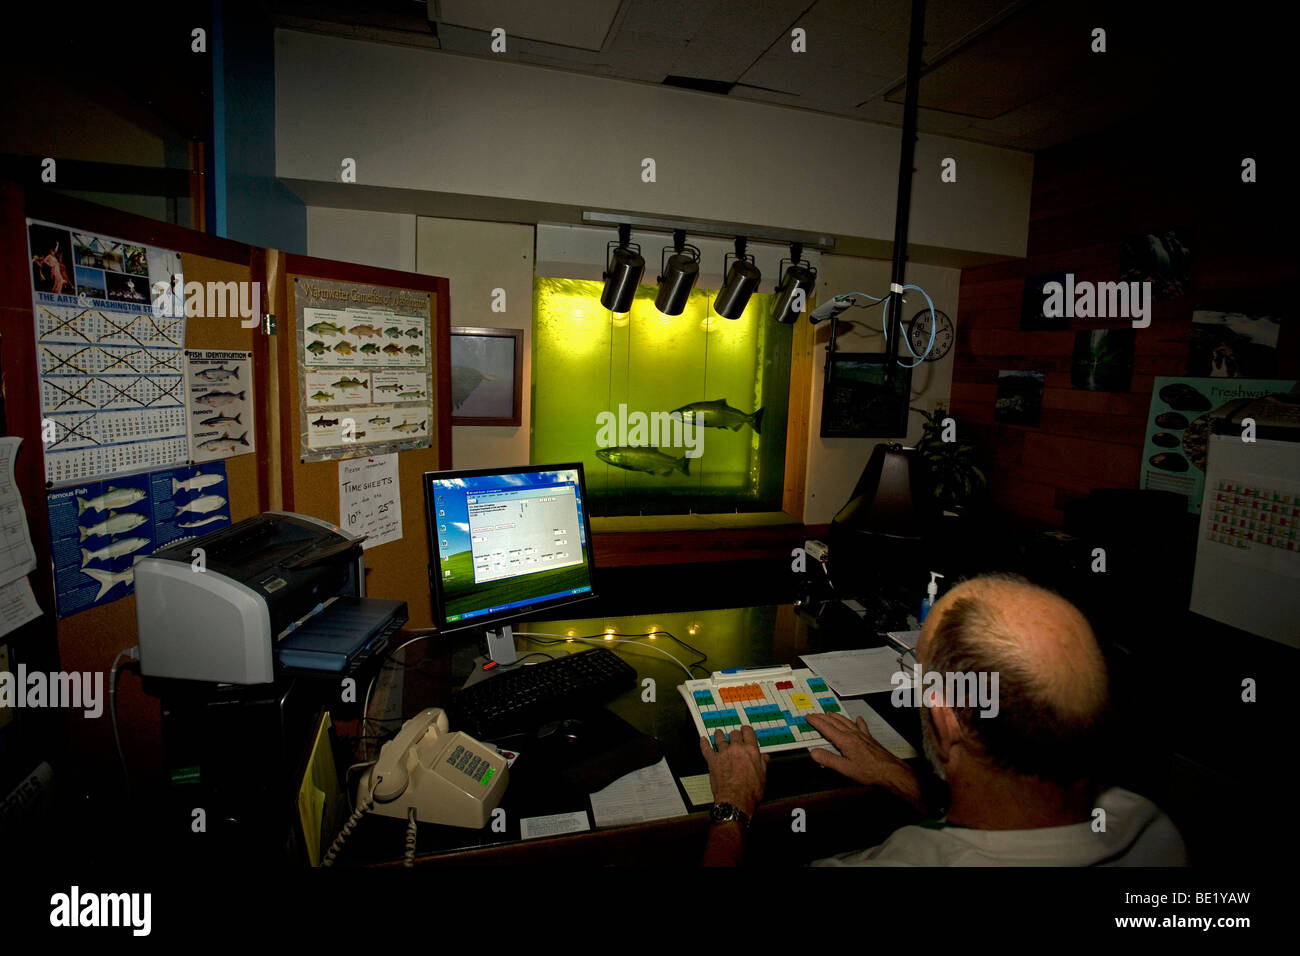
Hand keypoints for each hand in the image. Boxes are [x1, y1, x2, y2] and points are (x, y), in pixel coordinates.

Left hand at [699, 726, 768, 818]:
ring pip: (720, 738)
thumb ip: (762, 764)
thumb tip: (764, 758)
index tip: (745, 730)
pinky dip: (704, 743)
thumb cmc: (750, 791)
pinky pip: (706, 749)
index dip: (746, 730)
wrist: (736, 799)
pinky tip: (703, 740)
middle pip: (734, 734)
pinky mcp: (712, 761)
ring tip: (719, 733)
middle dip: (734, 734)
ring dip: (719, 735)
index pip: (749, 734)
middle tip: (734, 734)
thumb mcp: (763, 776)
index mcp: (751, 751)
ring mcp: (723, 754)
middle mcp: (737, 749)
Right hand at [805, 712, 921, 809]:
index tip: (808, 717)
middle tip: (815, 714)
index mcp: (845, 741)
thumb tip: (814, 752)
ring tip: (830, 713)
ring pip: (846, 722)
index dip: (816, 722)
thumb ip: (828, 759)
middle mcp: (853, 735)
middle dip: (823, 717)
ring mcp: (862, 735)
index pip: (826, 728)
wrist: (889, 771)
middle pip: (835, 722)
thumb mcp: (845, 769)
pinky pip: (861, 726)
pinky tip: (858, 718)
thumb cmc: (869, 771)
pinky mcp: (869, 739)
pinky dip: (857, 721)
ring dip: (836, 716)